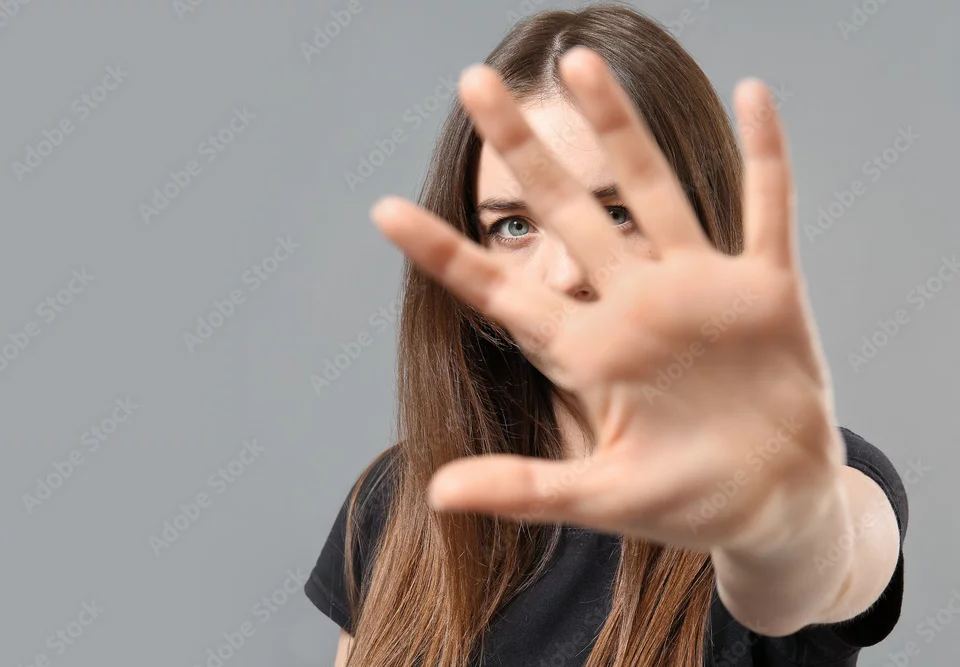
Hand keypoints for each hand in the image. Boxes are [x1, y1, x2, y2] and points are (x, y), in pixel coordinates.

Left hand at [369, 47, 845, 554]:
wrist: (772, 504)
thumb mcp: (602, 497)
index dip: (443, 252)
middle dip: (522, 151)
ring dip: (620, 126)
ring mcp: (698, 289)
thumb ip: (526, 488)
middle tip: (472, 85)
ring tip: (577, 62)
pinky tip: (754, 92)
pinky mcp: (765, 290)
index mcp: (586, 352)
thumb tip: (434, 495)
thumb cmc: (683, 503)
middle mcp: (633, 305)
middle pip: (566, 213)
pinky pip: (768, 207)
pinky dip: (768, 154)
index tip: (383, 210)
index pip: (501, 291)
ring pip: (652, 189)